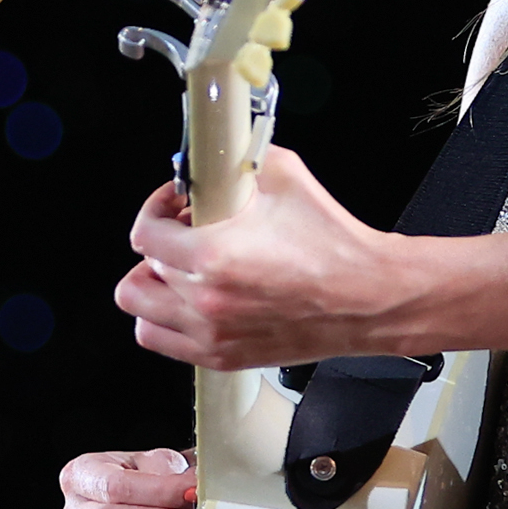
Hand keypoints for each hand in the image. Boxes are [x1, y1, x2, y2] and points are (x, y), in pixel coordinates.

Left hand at [114, 146, 403, 369]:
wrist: (368, 296)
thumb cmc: (335, 245)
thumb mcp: (284, 176)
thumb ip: (237, 161)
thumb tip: (214, 152)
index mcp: (213, 258)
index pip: (145, 234)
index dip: (157, 209)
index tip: (176, 204)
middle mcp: (206, 301)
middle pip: (143, 268)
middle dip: (163, 244)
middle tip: (185, 232)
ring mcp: (211, 334)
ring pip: (140, 309)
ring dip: (154, 284)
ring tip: (179, 269)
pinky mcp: (222, 356)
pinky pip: (161, 340)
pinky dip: (165, 318)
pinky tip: (190, 300)